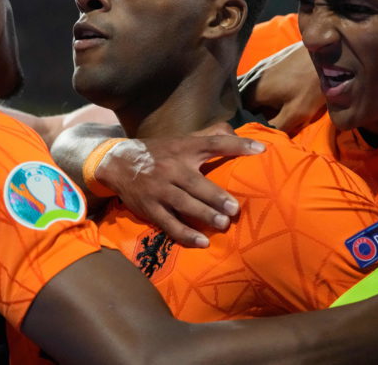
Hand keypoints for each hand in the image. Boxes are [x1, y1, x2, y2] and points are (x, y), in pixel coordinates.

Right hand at [96, 122, 265, 247]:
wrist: (117, 162)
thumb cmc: (158, 152)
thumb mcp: (180, 140)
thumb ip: (207, 138)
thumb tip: (238, 135)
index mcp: (183, 148)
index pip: (214, 143)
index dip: (237, 145)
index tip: (260, 150)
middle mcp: (172, 169)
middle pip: (197, 183)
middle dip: (216, 197)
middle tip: (235, 209)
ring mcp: (159, 190)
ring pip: (184, 204)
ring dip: (204, 215)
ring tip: (223, 224)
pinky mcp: (150, 208)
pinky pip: (169, 223)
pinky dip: (185, 234)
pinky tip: (201, 242)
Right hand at [239, 42, 324, 133]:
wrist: (326, 53)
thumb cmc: (311, 85)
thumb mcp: (296, 113)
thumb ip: (276, 127)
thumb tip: (261, 137)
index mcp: (253, 91)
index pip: (236, 113)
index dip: (241, 124)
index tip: (249, 132)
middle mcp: (251, 77)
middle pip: (240, 99)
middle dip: (245, 112)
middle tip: (257, 123)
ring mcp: (259, 66)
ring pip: (247, 88)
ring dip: (251, 100)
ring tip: (264, 112)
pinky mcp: (269, 61)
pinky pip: (255, 79)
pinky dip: (257, 90)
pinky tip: (272, 96)